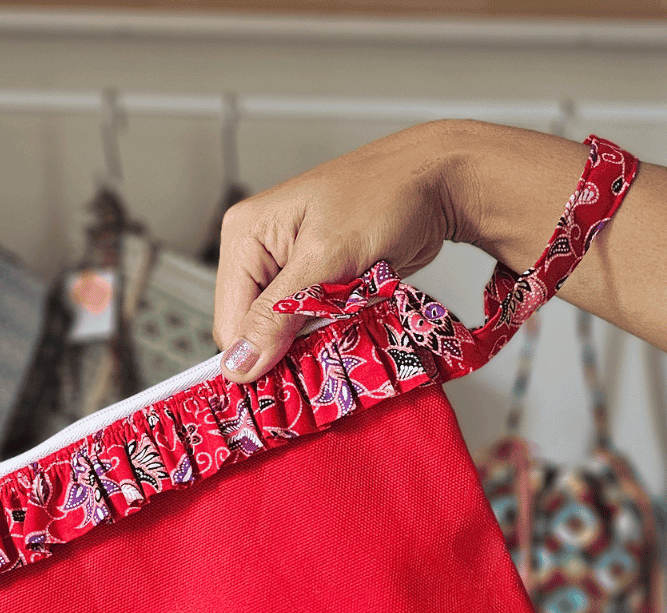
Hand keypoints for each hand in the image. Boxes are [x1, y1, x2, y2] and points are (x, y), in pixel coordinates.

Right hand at [213, 121, 468, 382]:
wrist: (436, 183)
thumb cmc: (385, 196)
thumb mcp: (325, 258)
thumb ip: (277, 315)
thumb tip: (238, 364)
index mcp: (245, 237)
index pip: (230, 323)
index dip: (258, 356)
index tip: (290, 376)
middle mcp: (261, 254)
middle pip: (255, 332)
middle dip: (289, 346)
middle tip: (329, 340)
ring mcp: (289, 271)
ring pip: (285, 335)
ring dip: (315, 340)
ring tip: (347, 320)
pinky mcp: (316, 283)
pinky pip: (311, 327)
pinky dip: (332, 331)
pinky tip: (352, 317)